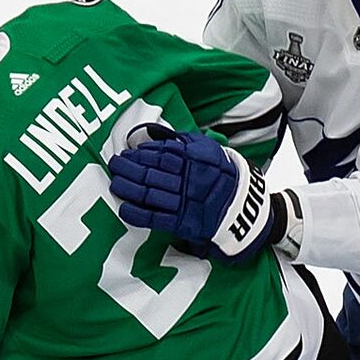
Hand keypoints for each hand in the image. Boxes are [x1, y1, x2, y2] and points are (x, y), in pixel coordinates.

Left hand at [108, 128, 297, 263]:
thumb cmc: (222, 176)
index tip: (127, 153)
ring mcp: (185, 203)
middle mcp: (188, 181)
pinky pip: (156, 218)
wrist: (245, 208)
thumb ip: (183, 143)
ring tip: (115, 183)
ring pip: (150, 194)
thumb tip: (155, 136)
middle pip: (152, 173)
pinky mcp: (183, 223)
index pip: (162, 155)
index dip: (141, 154)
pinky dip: (138, 214)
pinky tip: (124, 208)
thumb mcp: (208, 151)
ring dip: (129, 188)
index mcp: (194, 161)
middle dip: (130, 169)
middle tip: (114, 165)